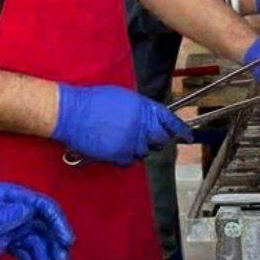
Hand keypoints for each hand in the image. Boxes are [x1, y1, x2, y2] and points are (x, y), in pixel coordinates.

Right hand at [51, 84, 192, 166]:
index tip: (188, 135)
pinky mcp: (120, 155)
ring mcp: (131, 141)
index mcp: (143, 108)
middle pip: (160, 139)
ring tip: (121, 138)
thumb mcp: (124, 98)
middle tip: (147, 137)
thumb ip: (142, 109)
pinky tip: (114, 147)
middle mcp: (141, 125)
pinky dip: (125, 157)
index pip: (169, 120)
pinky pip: (130, 161)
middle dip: (157, 139)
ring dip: (138, 147)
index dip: (180, 129)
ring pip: (145, 152)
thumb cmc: (93, 101)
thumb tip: (153, 119)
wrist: (71, 113)